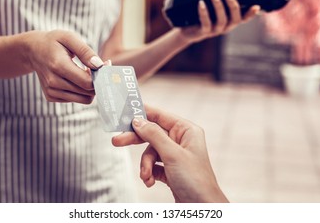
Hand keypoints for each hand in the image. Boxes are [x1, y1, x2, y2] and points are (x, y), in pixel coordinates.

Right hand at [26, 30, 103, 103]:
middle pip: (87, 92)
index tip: (104, 65)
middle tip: (96, 67)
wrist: (32, 50)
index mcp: (58, 66)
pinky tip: (76, 78)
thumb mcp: (69, 38)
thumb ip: (85, 51)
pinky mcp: (51, 97)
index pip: (87, 82)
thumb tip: (99, 65)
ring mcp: (51, 91)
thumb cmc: (54, 42)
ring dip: (89, 87)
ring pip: (84, 99)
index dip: (100, 76)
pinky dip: (81, 91)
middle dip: (97, 81)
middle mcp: (53, 82)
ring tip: (85, 72)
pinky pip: (76, 99)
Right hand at [112, 106, 228, 202]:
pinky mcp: (170, 170)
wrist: (202, 208)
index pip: (160, 116)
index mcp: (186, 131)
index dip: (143, 113)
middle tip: (117, 141)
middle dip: (136, 140)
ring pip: (150, 152)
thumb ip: (154, 135)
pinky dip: (149, 173)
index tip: (125, 112)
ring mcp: (175, 156)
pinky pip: (153, 166)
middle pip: (152, 134)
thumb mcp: (172, 154)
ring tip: (146, 176)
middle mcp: (181, 141)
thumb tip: (138, 121)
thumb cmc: (195, 181)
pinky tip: (149, 181)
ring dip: (145, 165)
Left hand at [179, 0, 260, 43]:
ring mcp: (215, 31)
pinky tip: (201, 3)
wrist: (188, 31)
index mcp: (230, 21)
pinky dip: (204, 12)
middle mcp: (226, 27)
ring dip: (218, 6)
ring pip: (222, 20)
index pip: (244, 19)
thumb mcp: (213, 8)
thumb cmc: (203, 15)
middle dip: (232, 4)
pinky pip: (206, 22)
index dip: (251, 14)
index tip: (256, 6)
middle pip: (235, 19)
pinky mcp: (204, 32)